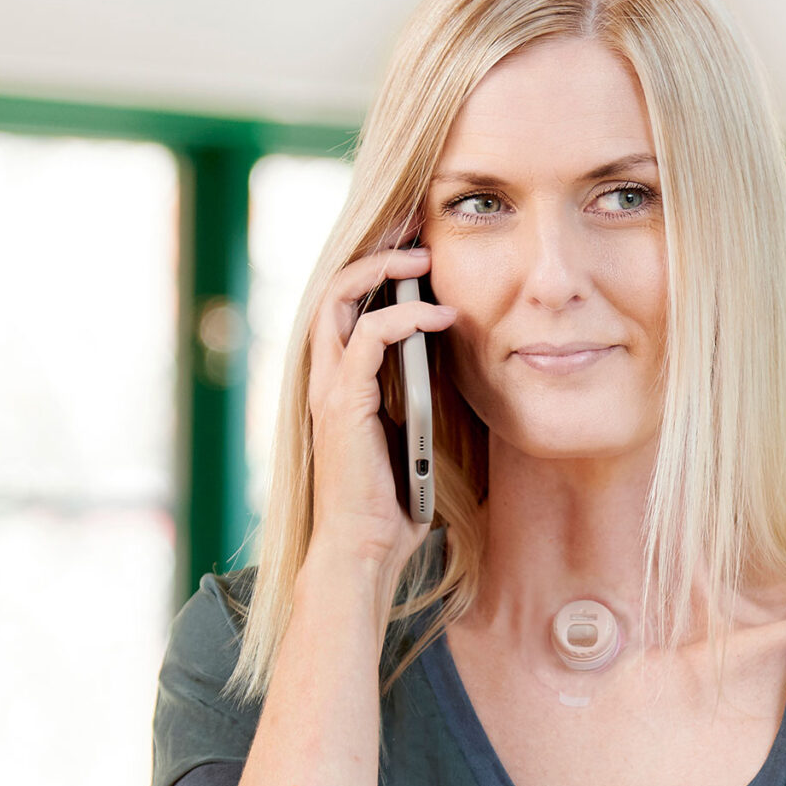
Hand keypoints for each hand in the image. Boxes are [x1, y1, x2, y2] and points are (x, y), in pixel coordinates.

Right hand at [301, 243, 455, 580]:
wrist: (363, 550)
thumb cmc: (391, 506)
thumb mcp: (414, 439)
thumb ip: (420, 403)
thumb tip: (459, 377)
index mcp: (340, 383)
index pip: (346, 308)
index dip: (376, 273)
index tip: (418, 252)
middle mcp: (326, 377)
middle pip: (335, 289)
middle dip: (374, 254)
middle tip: (417, 235)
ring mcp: (329, 388)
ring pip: (340, 300)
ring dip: (384, 271)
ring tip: (425, 258)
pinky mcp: (344, 403)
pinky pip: (368, 338)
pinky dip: (403, 318)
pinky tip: (439, 317)